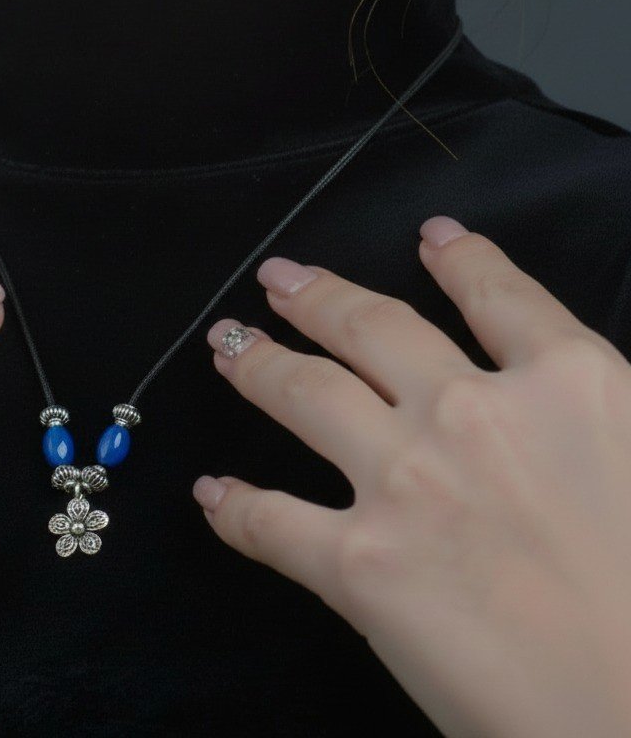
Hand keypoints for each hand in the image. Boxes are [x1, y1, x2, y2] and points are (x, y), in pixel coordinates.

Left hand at [194, 215, 630, 737]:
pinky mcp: (359, 566)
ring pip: (306, 393)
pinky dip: (235, 506)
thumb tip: (564, 391)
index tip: (430, 236)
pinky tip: (212, 493)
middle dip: (318, 294)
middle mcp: (472, 414)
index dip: (461, 259)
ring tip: (228, 342)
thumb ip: (596, 418)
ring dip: (258, 361)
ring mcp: (405, 483)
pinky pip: (273, 522)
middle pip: (372, 327)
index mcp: (568, 387)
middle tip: (279, 278)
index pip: (500, 298)